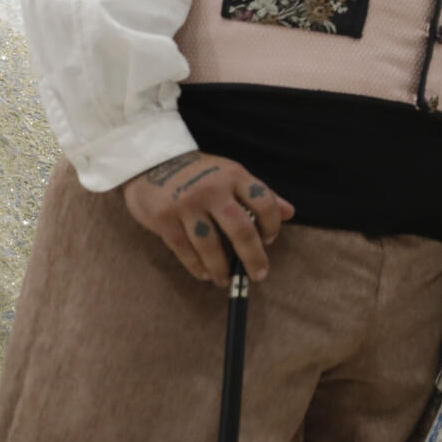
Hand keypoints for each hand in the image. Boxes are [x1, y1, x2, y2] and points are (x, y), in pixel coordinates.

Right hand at [122, 150, 293, 285]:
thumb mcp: (230, 174)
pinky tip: (204, 274)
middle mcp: (212, 189)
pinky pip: (184, 250)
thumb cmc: (199, 173)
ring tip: (226, 280)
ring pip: (210, 245)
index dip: (272, 225)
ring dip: (221, 268)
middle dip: (253, 257)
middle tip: (259, 274)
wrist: (151, 161)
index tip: (269, 240)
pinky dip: (196, 266)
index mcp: (234, 175)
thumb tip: (290, 213)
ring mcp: (187, 204)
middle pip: (241, 230)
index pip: (264, 203)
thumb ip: (258, 194)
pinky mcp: (164, 218)